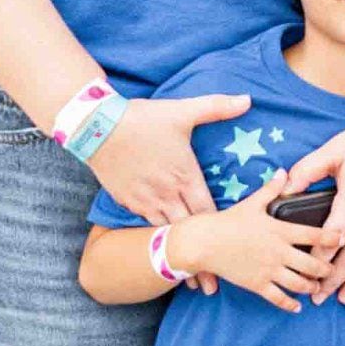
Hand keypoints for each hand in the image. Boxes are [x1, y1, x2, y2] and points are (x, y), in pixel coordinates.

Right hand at [84, 91, 249, 230]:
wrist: (96, 126)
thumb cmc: (142, 119)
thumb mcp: (182, 111)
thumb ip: (217, 107)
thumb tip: (248, 99)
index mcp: (185, 177)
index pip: (209, 212)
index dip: (220, 223)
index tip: (227, 228)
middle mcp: (166, 195)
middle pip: (189, 229)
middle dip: (200, 237)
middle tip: (209, 246)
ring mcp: (145, 202)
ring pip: (166, 231)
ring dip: (178, 235)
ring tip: (188, 243)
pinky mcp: (127, 202)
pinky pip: (146, 224)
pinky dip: (156, 229)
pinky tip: (163, 228)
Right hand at [198, 176, 344, 313]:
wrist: (204, 242)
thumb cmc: (228, 221)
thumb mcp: (252, 203)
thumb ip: (271, 189)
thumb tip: (282, 172)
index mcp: (280, 230)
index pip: (315, 235)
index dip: (333, 238)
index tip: (344, 239)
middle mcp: (279, 252)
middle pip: (313, 264)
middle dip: (326, 269)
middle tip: (332, 270)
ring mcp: (269, 270)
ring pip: (299, 284)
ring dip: (312, 287)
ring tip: (317, 287)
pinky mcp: (257, 284)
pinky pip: (279, 298)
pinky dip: (291, 304)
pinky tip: (298, 307)